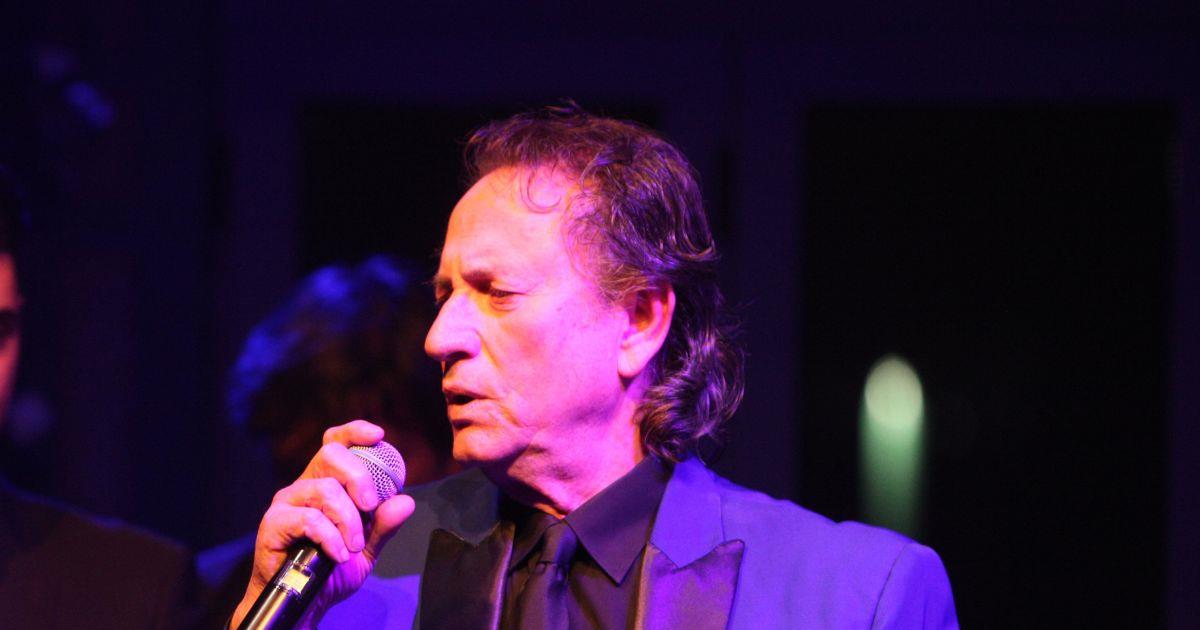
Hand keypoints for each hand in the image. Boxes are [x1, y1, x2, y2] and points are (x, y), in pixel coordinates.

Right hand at [230, 420, 415, 628]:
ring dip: (348, 520)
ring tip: (354, 546)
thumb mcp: (367, 548)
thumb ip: (384, 524)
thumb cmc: (332, 570)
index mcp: (327, 482)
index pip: (336, 443)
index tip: (378, 435)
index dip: (354, 432)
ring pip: (325, 490)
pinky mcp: (273, 523)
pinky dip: (331, 537)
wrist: (306, 602)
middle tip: (370, 506)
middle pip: (330, 454)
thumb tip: (406, 501)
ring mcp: (287, 502)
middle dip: (358, 476)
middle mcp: (305, 485)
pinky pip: (309, 519)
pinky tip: (338, 554)